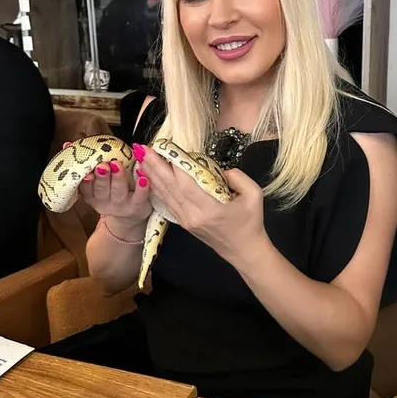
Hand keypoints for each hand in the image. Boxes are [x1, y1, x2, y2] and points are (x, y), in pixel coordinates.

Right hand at [62, 141, 151, 228]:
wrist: (130, 215)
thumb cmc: (111, 191)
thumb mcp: (93, 183)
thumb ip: (82, 164)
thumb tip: (66, 145)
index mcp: (92, 196)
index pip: (86, 189)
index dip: (85, 182)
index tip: (86, 173)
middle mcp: (105, 202)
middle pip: (102, 190)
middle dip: (102, 177)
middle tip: (103, 165)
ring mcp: (121, 205)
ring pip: (119, 191)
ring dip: (118, 178)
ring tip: (118, 165)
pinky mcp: (137, 206)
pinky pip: (140, 197)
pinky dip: (142, 187)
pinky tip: (143, 177)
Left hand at [139, 144, 269, 268]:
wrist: (245, 251)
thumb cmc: (251, 222)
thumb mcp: (254, 195)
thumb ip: (238, 177)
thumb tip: (222, 169)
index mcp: (210, 209)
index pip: (187, 183)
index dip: (175, 164)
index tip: (166, 146)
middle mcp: (193, 215)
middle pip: (170, 187)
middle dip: (155, 166)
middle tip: (143, 148)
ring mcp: (186, 220)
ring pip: (165, 194)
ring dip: (152, 175)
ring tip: (142, 158)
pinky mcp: (184, 223)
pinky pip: (167, 202)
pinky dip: (156, 188)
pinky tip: (149, 177)